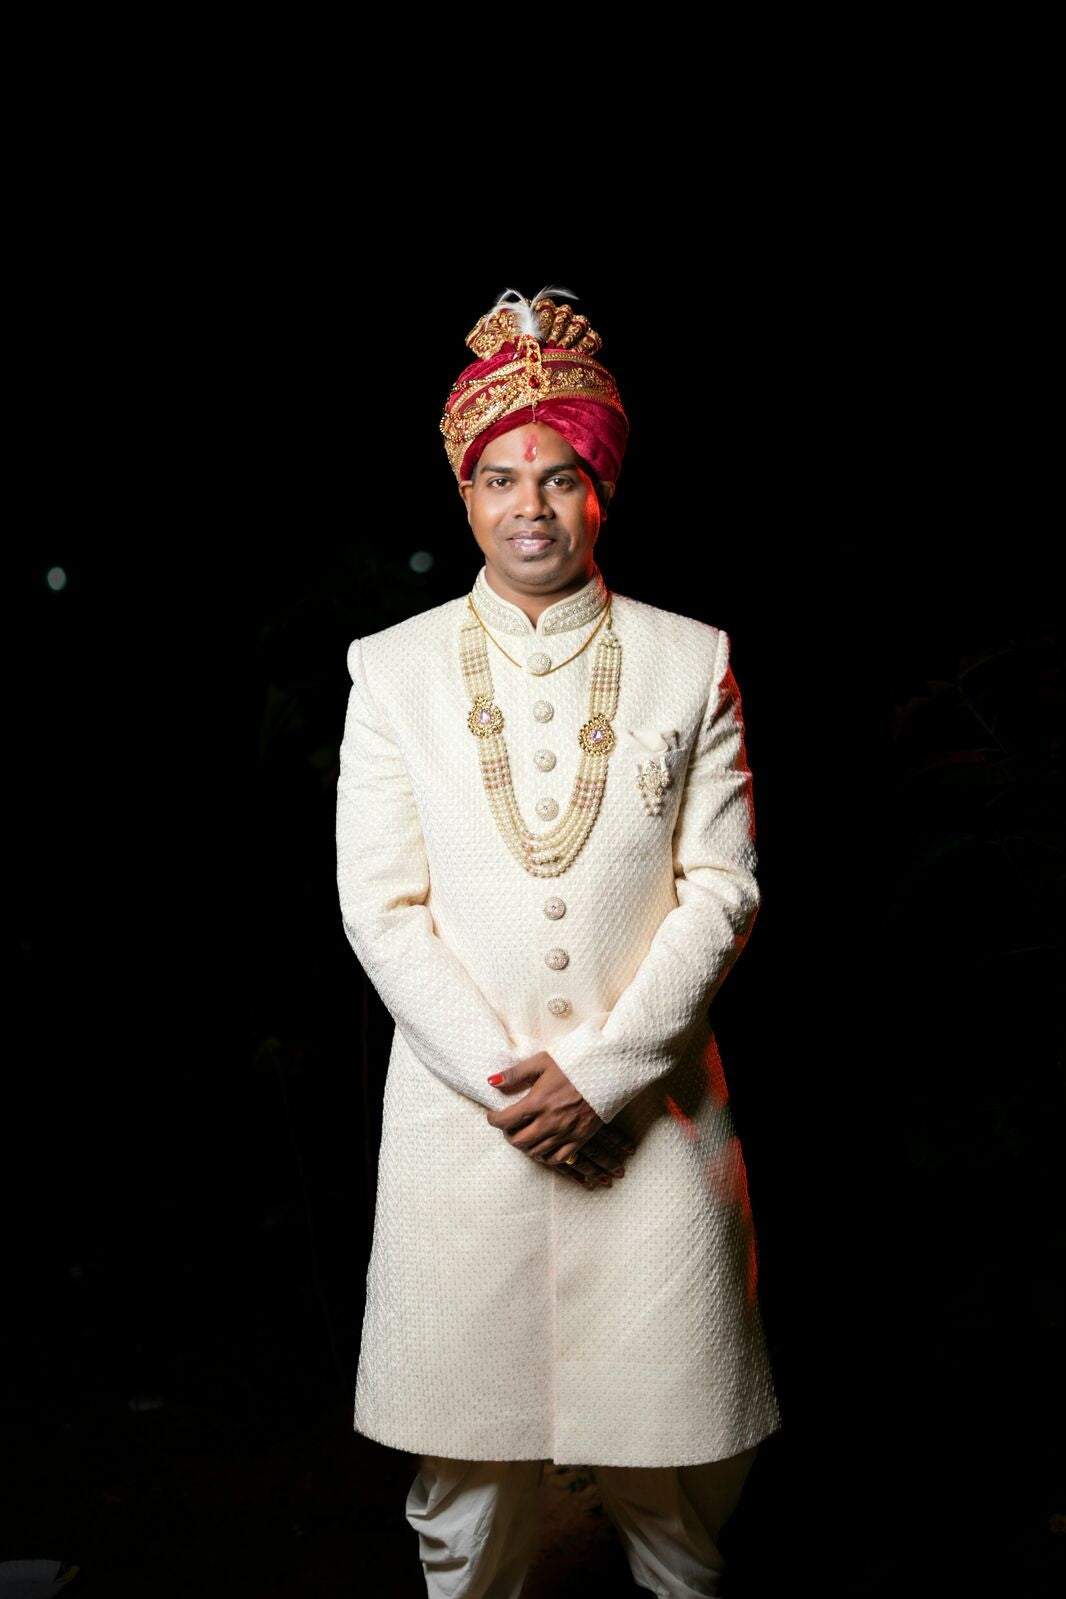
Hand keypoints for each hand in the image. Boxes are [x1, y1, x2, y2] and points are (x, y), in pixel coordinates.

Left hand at [486, 1053, 632, 1184]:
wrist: (607, 1073)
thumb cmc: (573, 1065)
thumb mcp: (542, 1062)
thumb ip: (516, 1073)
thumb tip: (492, 1082)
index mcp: (538, 1102)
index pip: (506, 1120)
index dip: (494, 1119)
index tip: (493, 1115)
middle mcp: (550, 1122)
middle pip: (518, 1141)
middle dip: (508, 1134)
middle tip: (509, 1125)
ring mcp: (565, 1133)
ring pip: (535, 1152)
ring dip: (525, 1145)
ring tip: (525, 1133)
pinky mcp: (579, 1139)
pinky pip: (557, 1158)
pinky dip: (545, 1156)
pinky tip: (542, 1146)